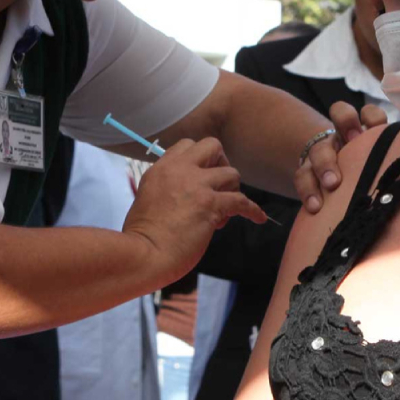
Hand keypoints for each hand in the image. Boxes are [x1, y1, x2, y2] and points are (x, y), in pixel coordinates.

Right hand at [122, 138, 266, 284]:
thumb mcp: (147, 198)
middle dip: (221, 162)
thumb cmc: (141, 236)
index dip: (200, 160)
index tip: (201, 178)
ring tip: (226, 210)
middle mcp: (180, 170)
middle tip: (220, 185)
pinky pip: (242, 201)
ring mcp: (197, 186)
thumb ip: (166, 189)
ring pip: (231, 173)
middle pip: (212, 146)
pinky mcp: (211, 205)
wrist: (144, 253)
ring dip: (233, 189)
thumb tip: (186, 198)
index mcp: (162, 169)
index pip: (187, 146)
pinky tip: (258, 218)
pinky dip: (253, 210)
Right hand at [291, 102, 390, 214]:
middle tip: (353, 141)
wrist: (334, 183)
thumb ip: (394, 160)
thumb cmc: (367, 175)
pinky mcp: (307, 171)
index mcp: (365, 129)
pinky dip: (309, 191)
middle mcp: (343, 134)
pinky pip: (302, 176)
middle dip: (346, 124)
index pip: (369, 112)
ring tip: (332, 184)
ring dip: (325, 164)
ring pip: (319, 147)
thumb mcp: (380, 165)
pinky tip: (316, 207)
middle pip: (341, 114)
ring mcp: (323, 151)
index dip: (372, 116)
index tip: (376, 128)